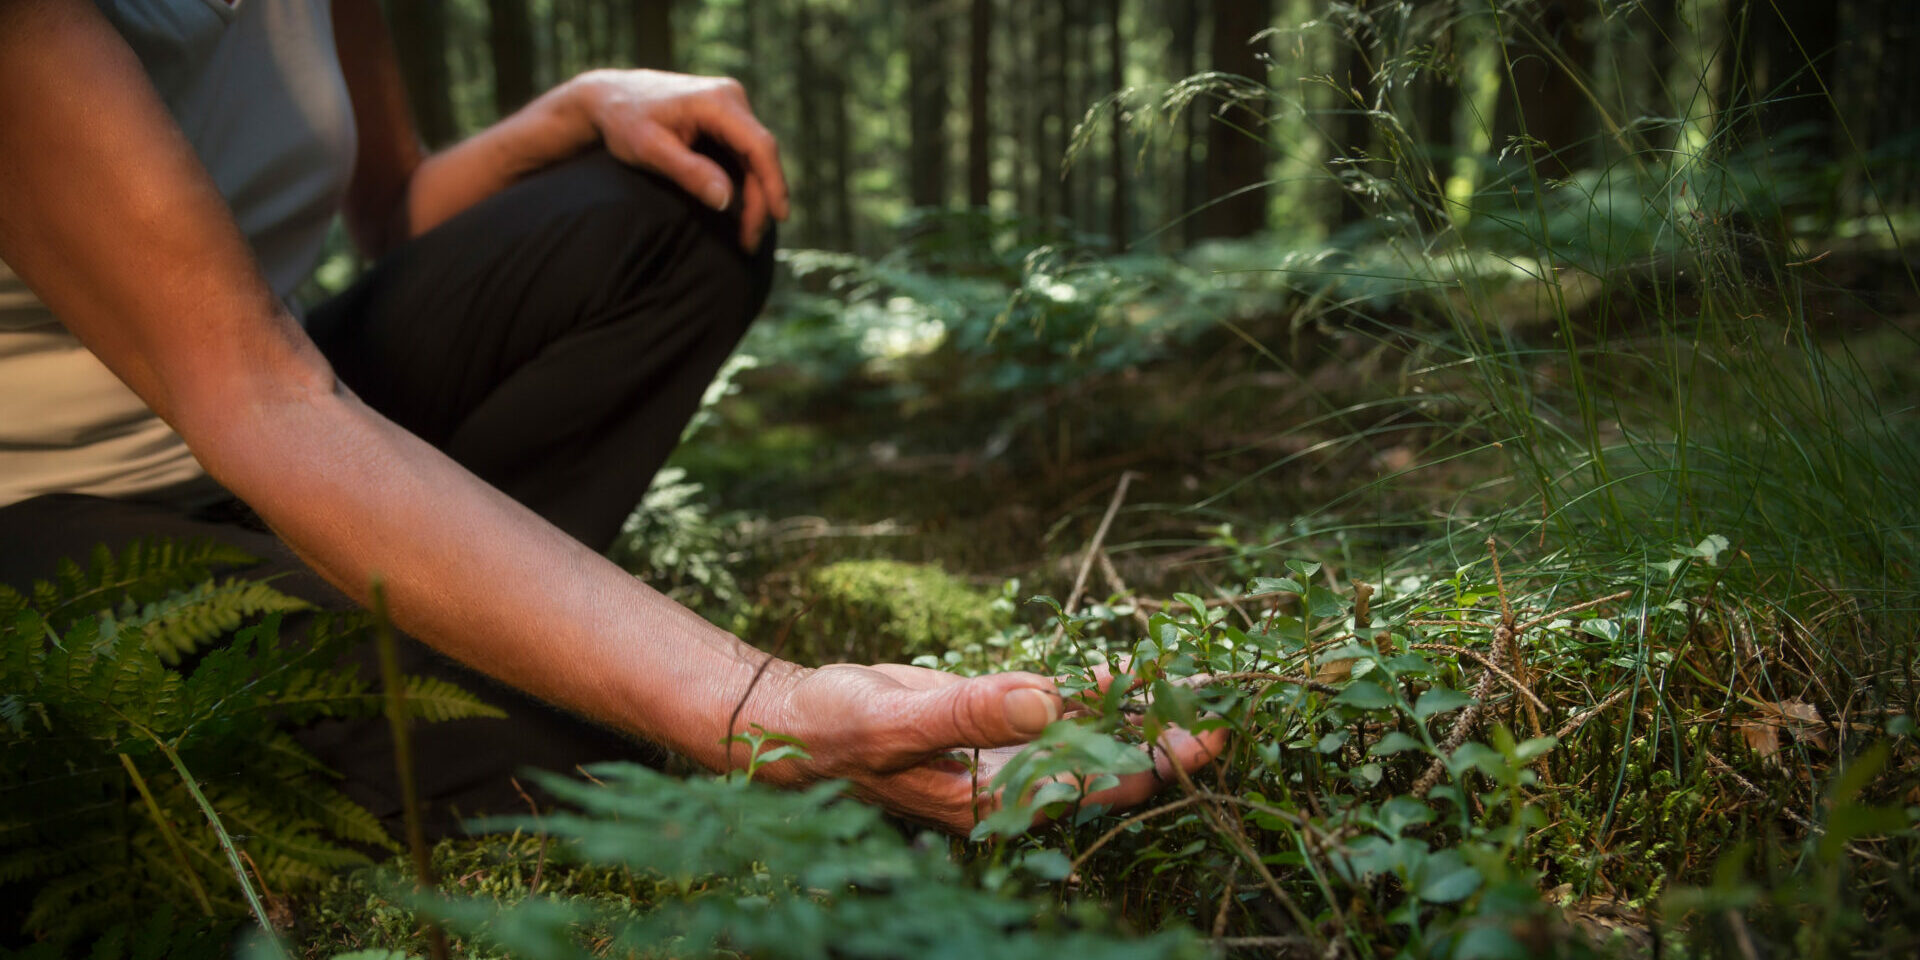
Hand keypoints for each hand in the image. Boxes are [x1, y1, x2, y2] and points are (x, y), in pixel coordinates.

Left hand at [567, 68, 788, 249]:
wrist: (608, 95)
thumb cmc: (624, 121)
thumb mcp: (650, 149)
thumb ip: (688, 172)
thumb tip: (726, 201)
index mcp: (716, 101)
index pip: (759, 146)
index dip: (774, 184)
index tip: (779, 217)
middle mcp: (730, 98)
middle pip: (760, 155)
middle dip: (761, 200)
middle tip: (750, 241)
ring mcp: (730, 105)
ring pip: (755, 157)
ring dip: (755, 195)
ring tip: (747, 233)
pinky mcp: (725, 117)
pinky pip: (744, 153)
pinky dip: (745, 182)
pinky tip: (741, 209)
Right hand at [754, 662, 1226, 834]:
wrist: (798, 721)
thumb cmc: (837, 729)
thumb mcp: (897, 719)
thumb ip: (971, 712)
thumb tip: (1049, 699)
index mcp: (996, 800)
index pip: (1100, 788)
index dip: (1160, 760)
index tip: (1210, 726)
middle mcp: (1013, 785)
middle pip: (1113, 771)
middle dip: (1169, 740)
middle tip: (1227, 703)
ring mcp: (1008, 757)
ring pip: (1093, 740)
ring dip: (1141, 715)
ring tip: (1199, 683)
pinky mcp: (998, 727)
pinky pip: (1063, 714)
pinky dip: (1098, 694)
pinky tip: (1132, 671)